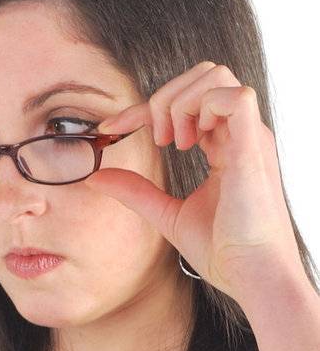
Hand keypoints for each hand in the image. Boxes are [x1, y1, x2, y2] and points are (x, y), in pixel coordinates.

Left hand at [83, 60, 303, 304]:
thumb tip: (96, 177)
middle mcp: (240, 134)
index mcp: (225, 146)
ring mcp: (249, 136)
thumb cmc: (223, 252)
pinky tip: (191, 143)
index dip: (142, 109)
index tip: (110, 128)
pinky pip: (234, 96)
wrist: (251, 276)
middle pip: (204, 75)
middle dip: (166, 97)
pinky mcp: (255, 145)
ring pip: (216, 76)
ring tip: (172, 143)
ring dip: (180, 102)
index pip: (185, 105)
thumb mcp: (167, 215)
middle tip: (156, 140)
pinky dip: (202, 109)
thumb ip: (135, 192)